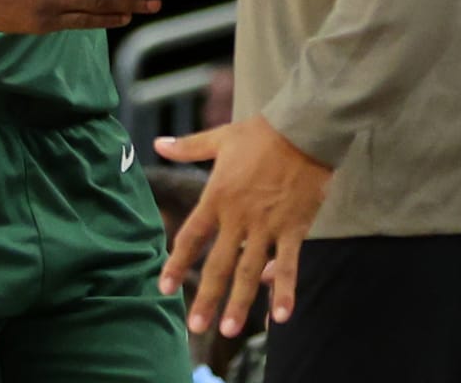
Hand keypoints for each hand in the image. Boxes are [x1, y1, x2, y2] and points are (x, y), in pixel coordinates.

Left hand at [155, 116, 331, 338]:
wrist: (303, 129)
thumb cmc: (260, 133)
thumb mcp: (219, 138)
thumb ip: (188, 147)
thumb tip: (157, 144)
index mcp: (217, 196)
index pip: (191, 237)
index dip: (176, 263)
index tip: (163, 287)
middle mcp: (239, 216)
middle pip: (219, 264)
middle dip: (206, 298)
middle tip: (195, 328)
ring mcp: (267, 225)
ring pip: (250, 272)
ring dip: (240, 303)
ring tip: (229, 330)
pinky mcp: (294, 228)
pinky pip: (288, 265)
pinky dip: (284, 290)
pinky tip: (280, 317)